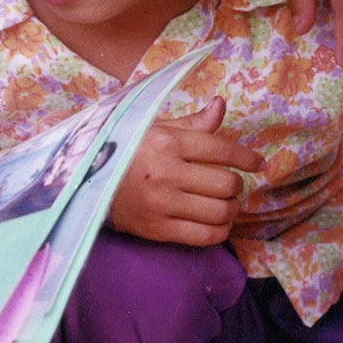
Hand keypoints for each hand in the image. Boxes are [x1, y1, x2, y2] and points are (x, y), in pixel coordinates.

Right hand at [109, 97, 264, 243]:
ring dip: (232, 208)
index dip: (246, 157)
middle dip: (237, 185)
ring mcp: (162, 204)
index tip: (257, 163)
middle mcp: (166, 173)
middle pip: (226, 183)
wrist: (84, 183)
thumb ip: (192, 123)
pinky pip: (205, 236)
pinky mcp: (158, 230)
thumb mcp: (153, 129)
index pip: (221, 149)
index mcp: (166, 142)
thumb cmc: (124, 150)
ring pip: (220, 211)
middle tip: (232, 184)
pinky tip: (217, 222)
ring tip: (227, 203)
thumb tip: (221, 106)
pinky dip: (220, 230)